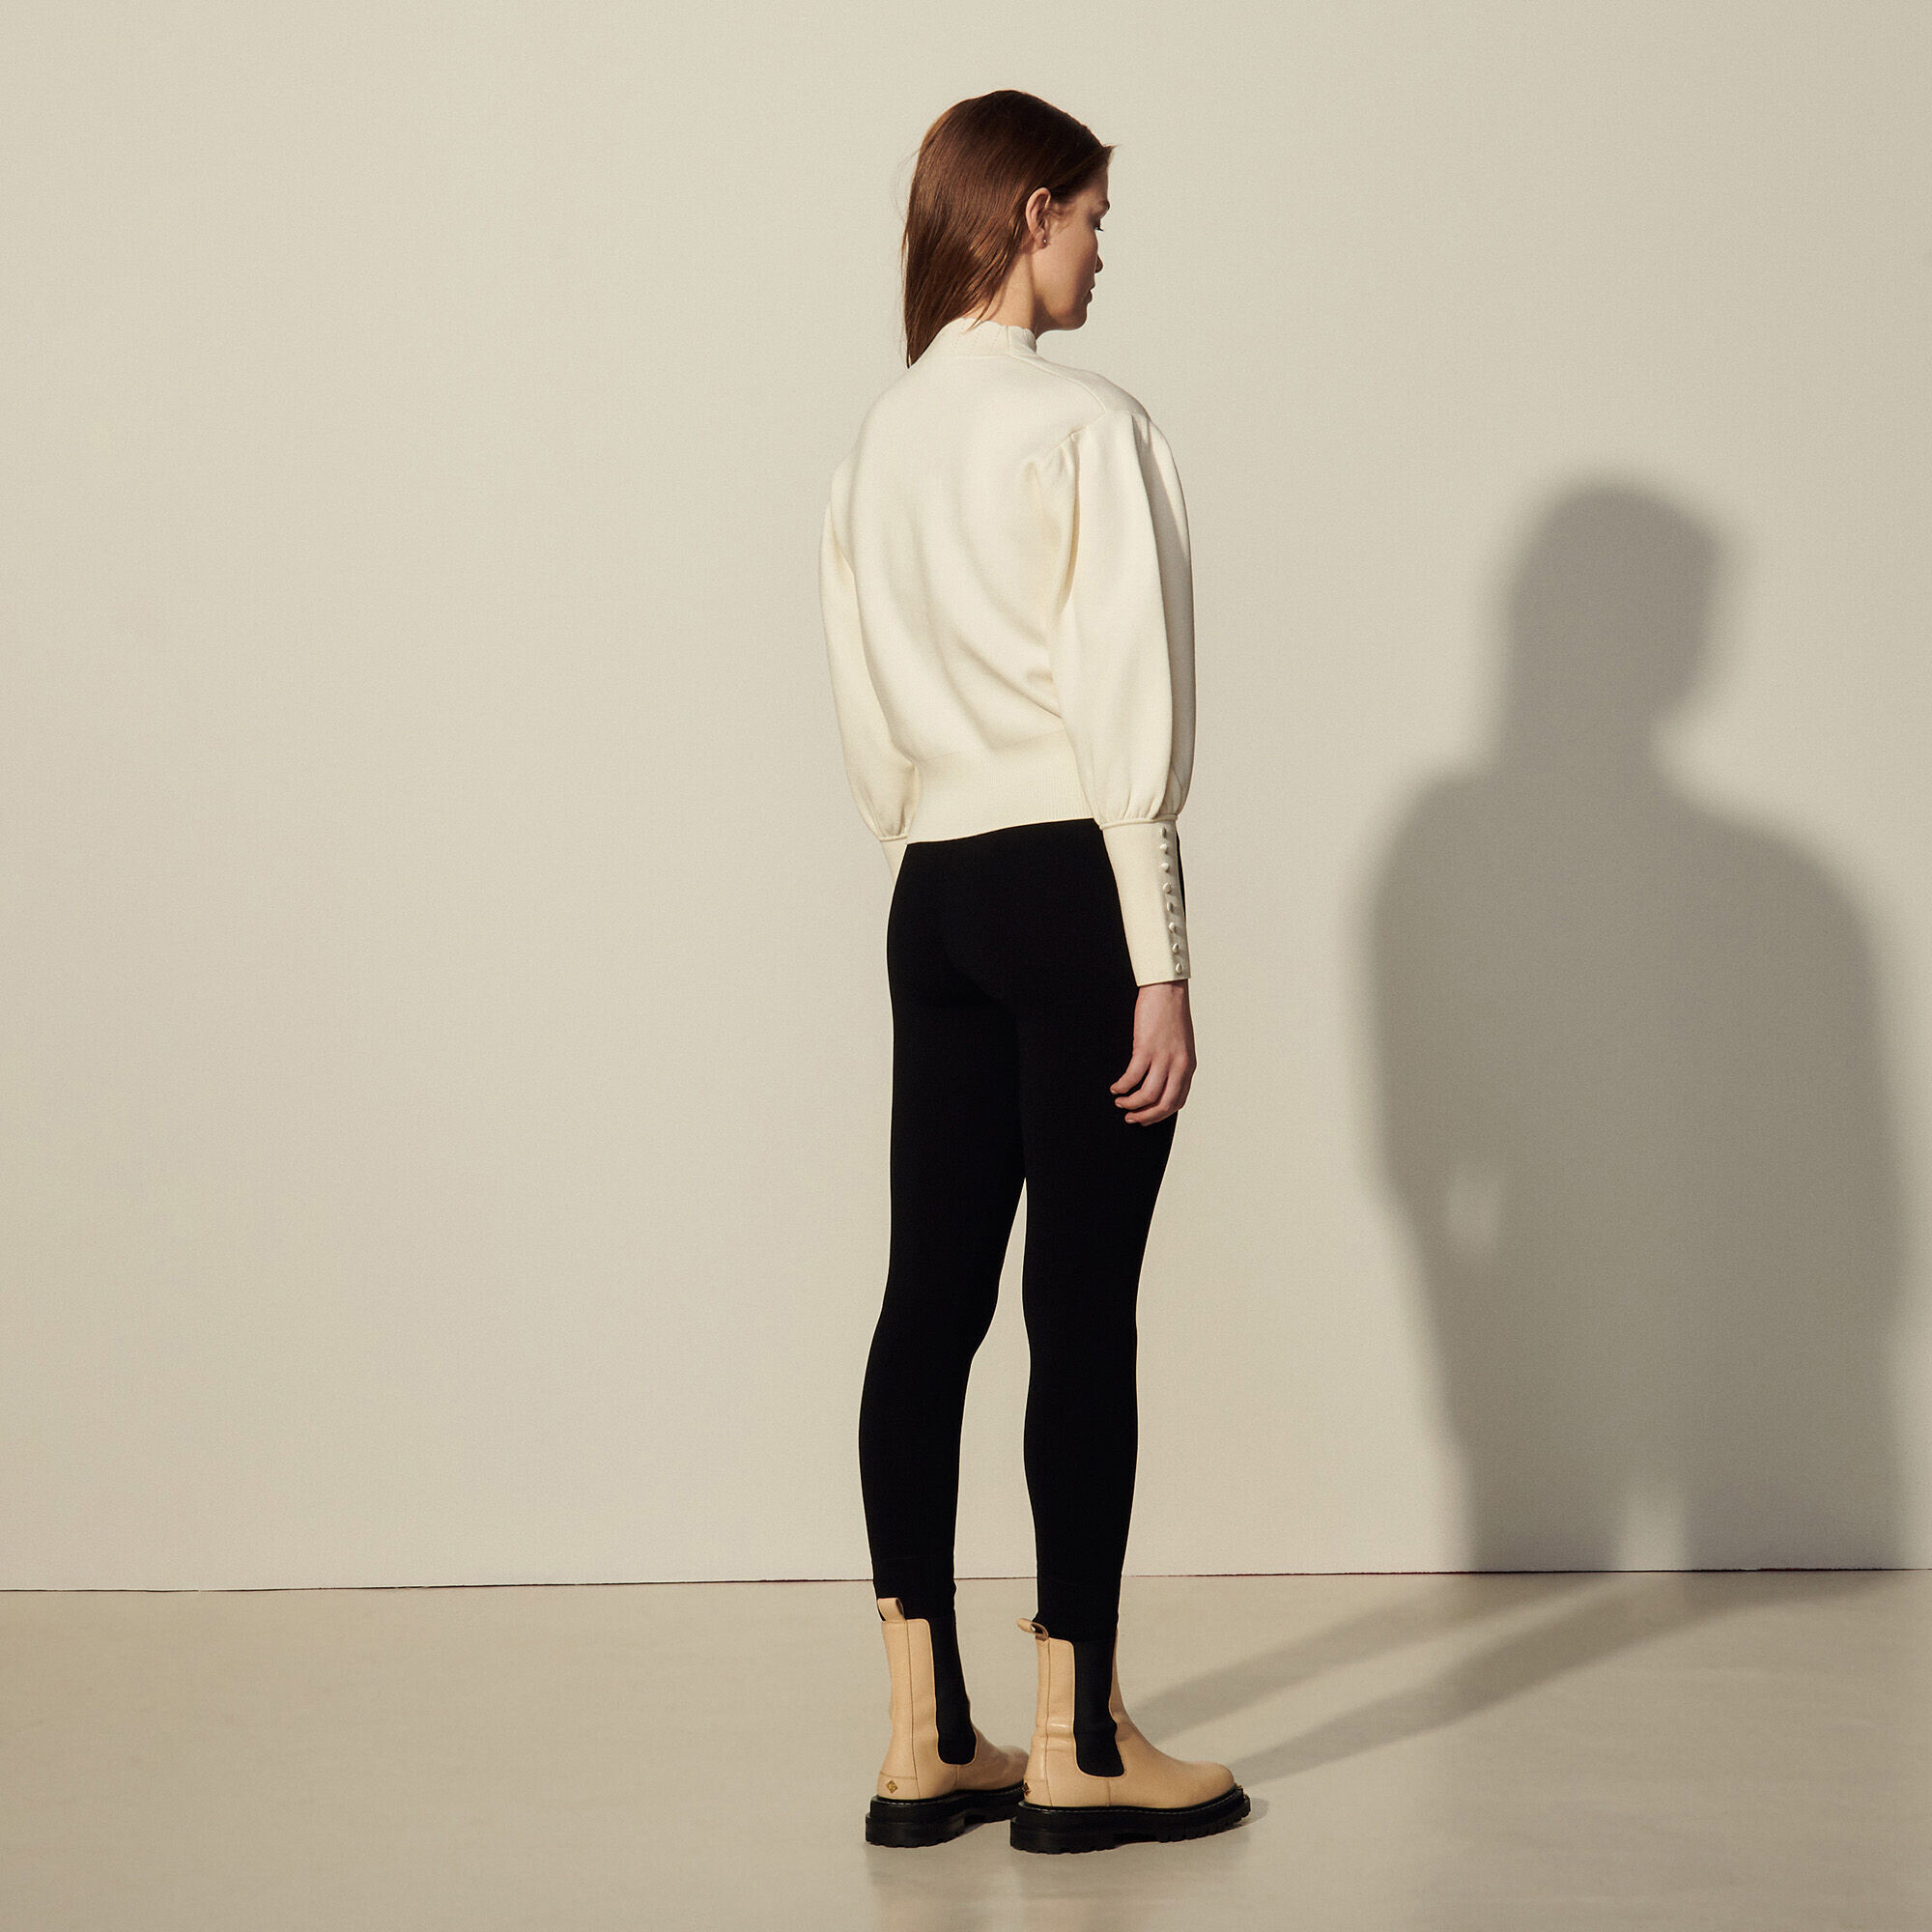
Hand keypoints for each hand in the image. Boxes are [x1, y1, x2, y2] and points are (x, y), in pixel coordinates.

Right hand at [1111, 980, 1195, 1124]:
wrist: (1167, 991)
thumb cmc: (1171, 1014)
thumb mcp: (1181, 1044)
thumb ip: (1175, 1064)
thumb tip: (1160, 1081)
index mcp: (1188, 1066)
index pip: (1178, 1101)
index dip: (1160, 1114)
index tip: (1146, 1116)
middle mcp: (1179, 1065)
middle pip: (1164, 1104)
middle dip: (1146, 1116)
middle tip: (1131, 1119)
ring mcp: (1163, 1058)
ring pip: (1148, 1095)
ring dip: (1131, 1104)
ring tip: (1120, 1103)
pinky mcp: (1146, 1048)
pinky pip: (1132, 1077)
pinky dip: (1122, 1086)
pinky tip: (1115, 1087)